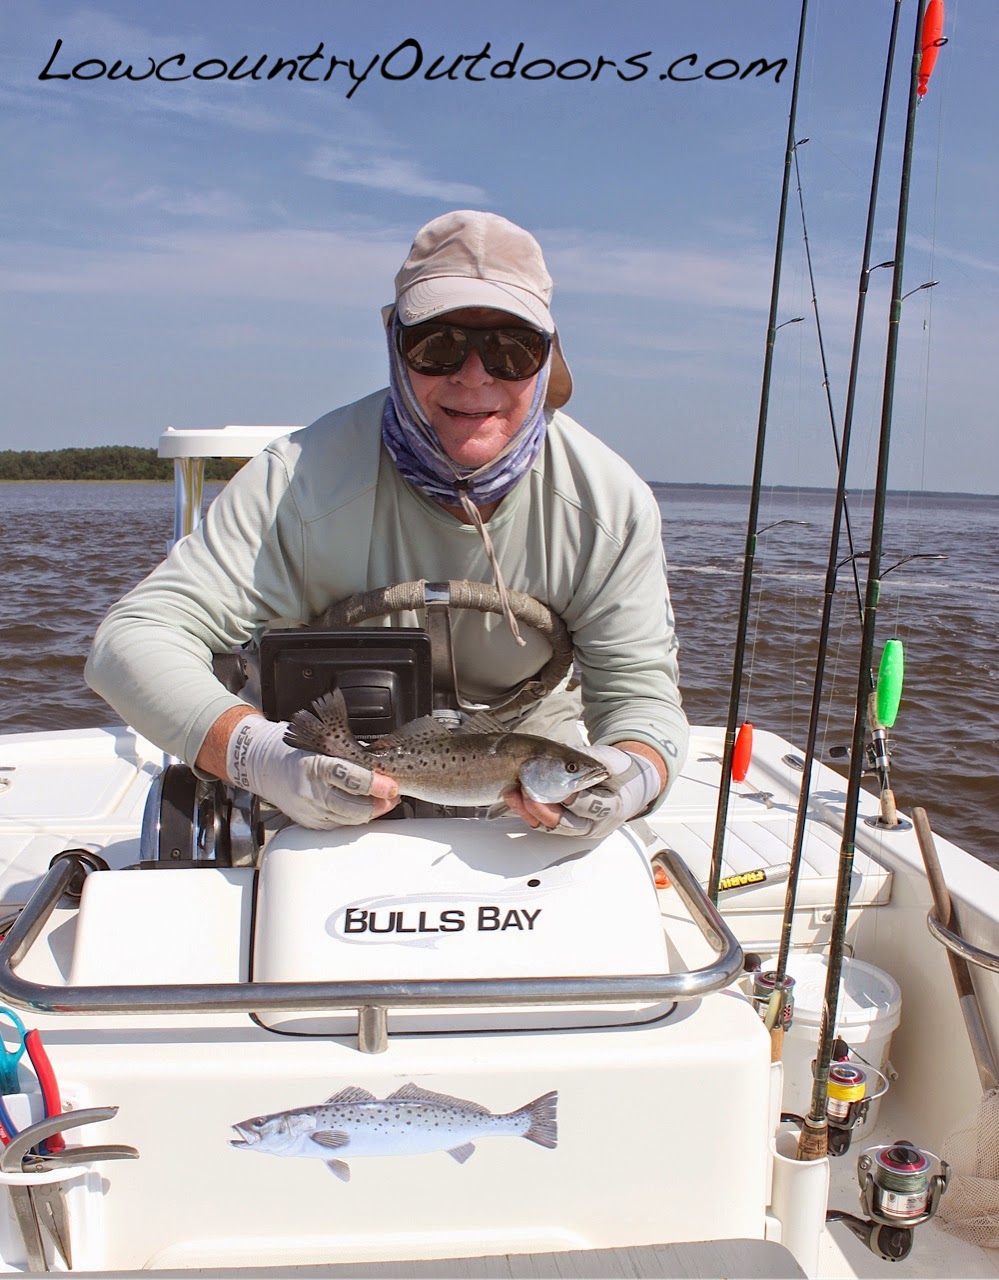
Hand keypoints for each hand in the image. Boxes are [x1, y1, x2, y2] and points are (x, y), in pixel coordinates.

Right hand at [226, 714, 398, 829]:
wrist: (262, 765)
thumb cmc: (293, 750)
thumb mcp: (321, 744)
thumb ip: (350, 756)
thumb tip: (381, 768)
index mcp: (314, 766)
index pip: (351, 780)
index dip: (376, 785)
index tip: (392, 786)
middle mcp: (310, 793)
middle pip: (354, 808)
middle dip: (379, 804)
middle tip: (393, 795)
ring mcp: (309, 811)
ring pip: (350, 820)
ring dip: (371, 812)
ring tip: (382, 800)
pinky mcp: (309, 824)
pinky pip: (340, 825)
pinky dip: (354, 816)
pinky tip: (362, 807)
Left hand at [504, 744, 660, 839]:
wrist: (628, 785)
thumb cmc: (620, 772)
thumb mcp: (610, 759)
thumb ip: (590, 757)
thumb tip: (566, 751)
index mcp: (611, 807)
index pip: (586, 806)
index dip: (568, 797)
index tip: (551, 784)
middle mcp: (594, 824)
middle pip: (564, 822)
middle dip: (541, 807)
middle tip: (525, 791)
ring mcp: (579, 828)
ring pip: (550, 826)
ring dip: (529, 811)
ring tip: (513, 793)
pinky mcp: (566, 827)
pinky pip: (544, 824)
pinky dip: (528, 813)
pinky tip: (516, 799)